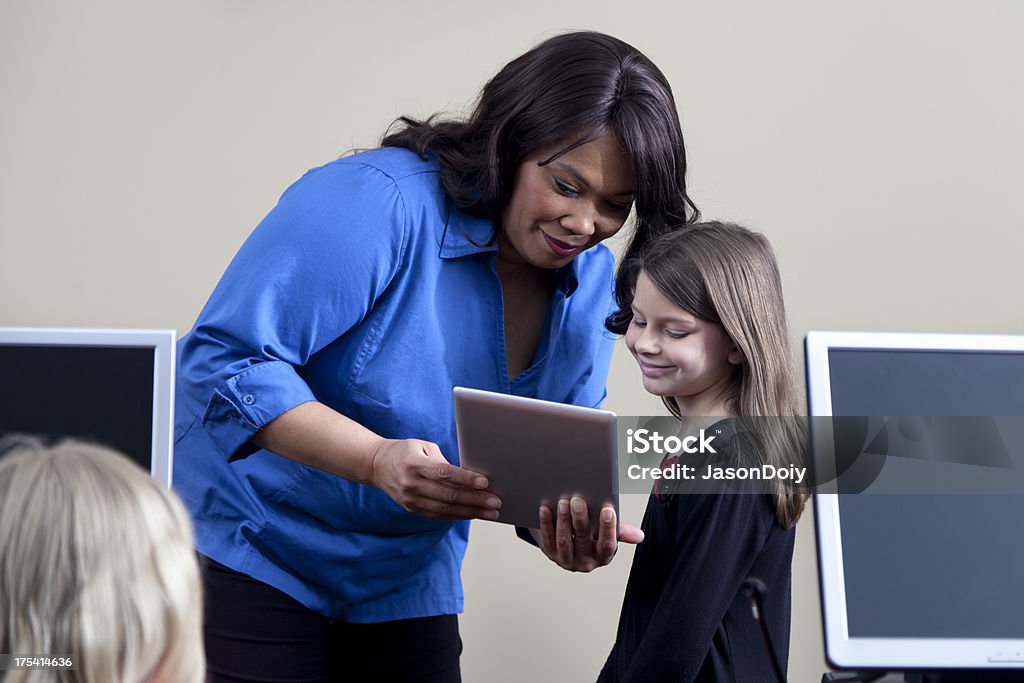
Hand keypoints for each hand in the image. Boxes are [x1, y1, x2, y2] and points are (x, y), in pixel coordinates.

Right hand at [369, 438, 501, 519]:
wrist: (376, 465)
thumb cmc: (404, 452)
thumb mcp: (422, 447)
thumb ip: (443, 461)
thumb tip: (469, 476)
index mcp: (415, 464)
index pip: (444, 474)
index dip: (466, 479)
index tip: (485, 482)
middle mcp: (412, 484)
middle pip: (448, 495)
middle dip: (475, 500)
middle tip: (495, 501)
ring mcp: (411, 499)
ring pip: (446, 509)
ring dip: (471, 512)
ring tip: (490, 512)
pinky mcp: (412, 508)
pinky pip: (438, 515)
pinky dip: (458, 515)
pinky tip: (473, 514)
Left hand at [536, 496, 643, 571]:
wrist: (569, 544)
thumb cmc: (591, 536)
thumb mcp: (606, 535)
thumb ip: (620, 531)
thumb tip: (639, 536)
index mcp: (602, 556)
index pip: (608, 545)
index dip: (608, 528)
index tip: (608, 510)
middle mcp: (585, 561)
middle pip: (583, 539)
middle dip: (581, 519)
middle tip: (578, 500)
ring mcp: (566, 559)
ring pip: (564, 540)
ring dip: (563, 520)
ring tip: (563, 502)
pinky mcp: (550, 553)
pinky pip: (547, 539)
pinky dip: (546, 523)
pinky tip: (546, 509)